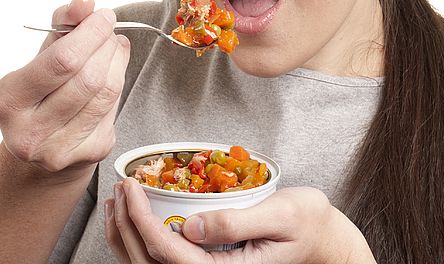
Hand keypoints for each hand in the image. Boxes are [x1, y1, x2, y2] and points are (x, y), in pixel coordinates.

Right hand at [0, 0, 129, 174]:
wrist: (41, 144)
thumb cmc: (42, 90)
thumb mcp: (43, 55)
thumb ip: (63, 24)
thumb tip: (84, 2)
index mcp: (8, 101)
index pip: (61, 62)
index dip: (90, 34)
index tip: (105, 15)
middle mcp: (28, 133)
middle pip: (89, 79)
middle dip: (106, 46)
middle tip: (110, 31)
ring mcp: (59, 150)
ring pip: (107, 94)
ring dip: (118, 62)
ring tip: (114, 47)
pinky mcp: (88, 155)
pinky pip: (114, 110)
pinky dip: (118, 86)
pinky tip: (110, 77)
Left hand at [104, 179, 375, 263]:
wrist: (324, 241)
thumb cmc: (308, 224)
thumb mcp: (280, 215)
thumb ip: (236, 221)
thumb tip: (191, 226)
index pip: (169, 252)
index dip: (142, 220)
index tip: (132, 188)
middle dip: (127, 226)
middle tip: (120, 188)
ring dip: (127, 236)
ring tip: (118, 201)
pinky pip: (164, 262)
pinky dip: (140, 242)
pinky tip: (135, 219)